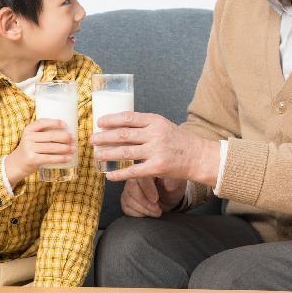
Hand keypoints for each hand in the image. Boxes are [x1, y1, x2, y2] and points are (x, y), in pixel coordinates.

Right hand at [6, 119, 76, 186]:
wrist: (16, 164)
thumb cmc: (30, 148)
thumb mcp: (32, 137)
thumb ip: (43, 133)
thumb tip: (66, 131)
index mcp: (29, 129)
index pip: (42, 122)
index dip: (55, 122)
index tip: (65, 125)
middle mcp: (28, 138)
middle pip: (50, 136)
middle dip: (65, 137)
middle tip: (74, 138)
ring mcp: (29, 149)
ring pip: (52, 147)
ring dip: (65, 148)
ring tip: (74, 149)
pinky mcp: (32, 159)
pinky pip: (49, 158)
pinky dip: (61, 158)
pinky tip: (68, 158)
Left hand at [91, 112, 219, 184]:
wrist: (199, 157)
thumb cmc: (180, 141)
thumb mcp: (164, 126)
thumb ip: (146, 126)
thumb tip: (121, 127)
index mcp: (156, 121)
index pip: (129, 118)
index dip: (112, 120)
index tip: (100, 122)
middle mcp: (155, 134)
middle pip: (124, 134)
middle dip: (105, 137)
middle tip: (92, 139)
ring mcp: (156, 151)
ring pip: (125, 152)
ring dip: (108, 153)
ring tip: (96, 154)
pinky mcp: (157, 167)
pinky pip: (133, 171)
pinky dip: (119, 173)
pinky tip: (109, 174)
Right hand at [120, 177, 186, 217]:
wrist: (170, 197)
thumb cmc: (172, 187)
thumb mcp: (176, 183)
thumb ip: (172, 182)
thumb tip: (168, 185)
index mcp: (147, 168)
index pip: (141, 176)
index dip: (147, 189)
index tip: (156, 199)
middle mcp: (134, 177)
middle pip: (131, 188)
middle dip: (144, 202)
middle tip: (157, 209)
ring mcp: (128, 188)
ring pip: (128, 199)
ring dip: (143, 209)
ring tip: (156, 211)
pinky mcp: (126, 199)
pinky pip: (126, 207)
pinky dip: (138, 213)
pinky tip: (148, 213)